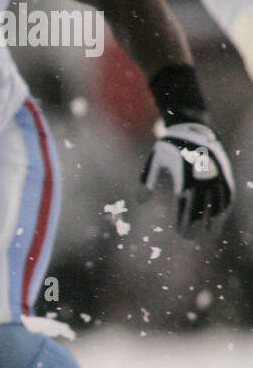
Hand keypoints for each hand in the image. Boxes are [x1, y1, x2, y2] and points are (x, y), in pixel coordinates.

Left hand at [140, 122, 233, 236]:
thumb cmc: (170, 147)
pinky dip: (225, 208)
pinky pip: (228, 194)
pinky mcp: (225, 173)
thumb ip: (146, 181)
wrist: (193, 128)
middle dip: (195, 225)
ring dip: (215, 221)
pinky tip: (221, 218)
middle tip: (189, 239)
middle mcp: (202, 178)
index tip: (179, 233)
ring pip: (218, 204)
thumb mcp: (154, 161)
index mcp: (184, 177)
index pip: (184, 206)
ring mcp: (216, 176)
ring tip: (210, 235)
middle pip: (200, 208)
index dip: (183, 221)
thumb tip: (139, 202)